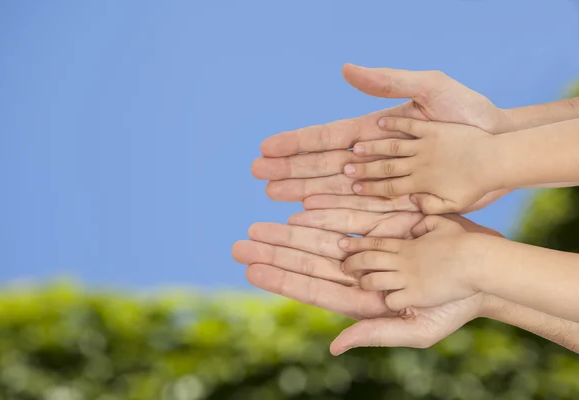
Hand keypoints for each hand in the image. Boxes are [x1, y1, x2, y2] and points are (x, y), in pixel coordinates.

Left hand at [233, 207, 497, 352]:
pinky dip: (325, 209)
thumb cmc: (455, 307)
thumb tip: (334, 346)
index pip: (312, 288)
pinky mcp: (383, 222)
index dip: (281, 278)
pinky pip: (349, 214)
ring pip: (320, 236)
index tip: (251, 269)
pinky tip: (300, 206)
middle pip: (308, 260)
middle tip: (240, 246)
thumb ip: (374, 333)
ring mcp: (369, 245)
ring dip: (289, 230)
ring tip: (258, 226)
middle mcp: (359, 270)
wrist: (484, 271)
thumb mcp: (417, 328)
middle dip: (274, 252)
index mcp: (362, 298)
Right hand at [252, 64, 511, 209]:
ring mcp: (382, 181)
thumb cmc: (467, 113)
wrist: (499, 144)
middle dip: (289, 169)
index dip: (295, 144)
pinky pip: (360, 209)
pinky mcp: (398, 201)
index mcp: (374, 130)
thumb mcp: (429, 89)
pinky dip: (333, 212)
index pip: (326, 138)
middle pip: (322, 165)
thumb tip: (344, 69)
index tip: (265, 148)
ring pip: (334, 189)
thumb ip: (387, 82)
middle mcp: (372, 157)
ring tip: (274, 196)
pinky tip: (309, 214)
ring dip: (302, 191)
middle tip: (257, 176)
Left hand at [340, 216, 485, 310]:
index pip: (375, 243)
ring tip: (362, 282)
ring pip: (373, 281)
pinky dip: (388, 301)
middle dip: (352, 263)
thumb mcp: (444, 225)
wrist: (480, 262)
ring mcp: (408, 278)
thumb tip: (414, 228)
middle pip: (368, 260)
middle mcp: (403, 262)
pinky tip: (390, 299)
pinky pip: (392, 300)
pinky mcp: (416, 295)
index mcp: (408, 246)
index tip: (342, 242)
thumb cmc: (466, 244)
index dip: (357, 244)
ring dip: (366, 282)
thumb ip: (425, 226)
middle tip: (343, 264)